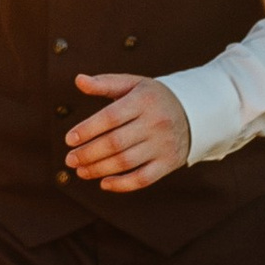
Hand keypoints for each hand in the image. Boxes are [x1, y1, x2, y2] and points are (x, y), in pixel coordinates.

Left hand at [64, 73, 189, 190]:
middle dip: (88, 153)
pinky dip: (122, 184)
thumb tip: (78, 80)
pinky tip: (104, 183)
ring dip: (98, 169)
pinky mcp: (168, 163)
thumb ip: (105, 83)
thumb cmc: (153, 98)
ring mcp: (163, 145)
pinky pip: (143, 179)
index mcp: (144, 100)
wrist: (195, 113)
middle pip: (115, 143)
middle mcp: (155, 123)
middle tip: (70, 159)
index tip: (69, 139)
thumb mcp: (133, 84)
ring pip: (126, 162)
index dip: (87, 129)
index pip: (110, 117)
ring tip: (81, 170)